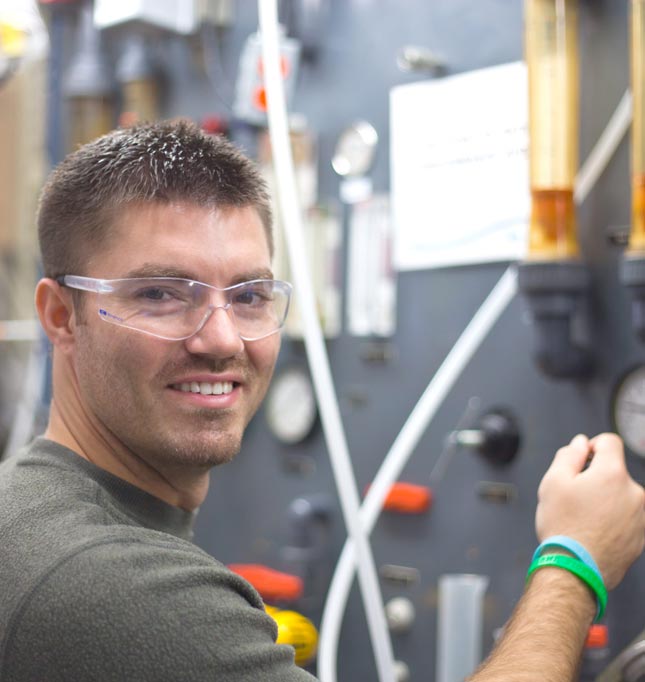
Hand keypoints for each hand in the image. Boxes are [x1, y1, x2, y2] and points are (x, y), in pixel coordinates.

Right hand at [535, 433, 644, 589]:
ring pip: (620, 496)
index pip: (609, 442)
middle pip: (614, 472)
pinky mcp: (641, 536)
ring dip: (605, 500)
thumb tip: (580, 444)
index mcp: (613, 474)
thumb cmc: (563, 527)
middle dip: (596, 478)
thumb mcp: (552, 482)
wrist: (575, 569)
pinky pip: (625, 517)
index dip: (591, 446)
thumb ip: (569, 455)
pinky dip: (612, 519)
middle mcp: (634, 492)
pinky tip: (593, 531)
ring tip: (583, 518)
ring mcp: (640, 516)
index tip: (582, 459)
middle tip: (575, 497)